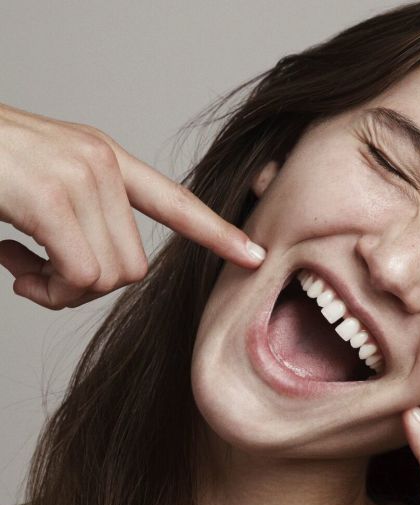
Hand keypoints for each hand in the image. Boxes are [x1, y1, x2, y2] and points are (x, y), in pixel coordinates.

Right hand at [0, 101, 265, 309]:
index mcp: (103, 159)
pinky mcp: (51, 198)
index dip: (214, 232)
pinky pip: (76, 277)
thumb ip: (78, 222)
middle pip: (132, 269)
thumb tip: (90, 277)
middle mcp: (100, 163)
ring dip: (60, 291)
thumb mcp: (39, 188)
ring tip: (22, 265)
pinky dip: (44, 289)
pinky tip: (12, 264)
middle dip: (86, 289)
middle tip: (39, 276)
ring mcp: (78, 178)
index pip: (173, 199)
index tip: (254, 255)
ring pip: (105, 278)